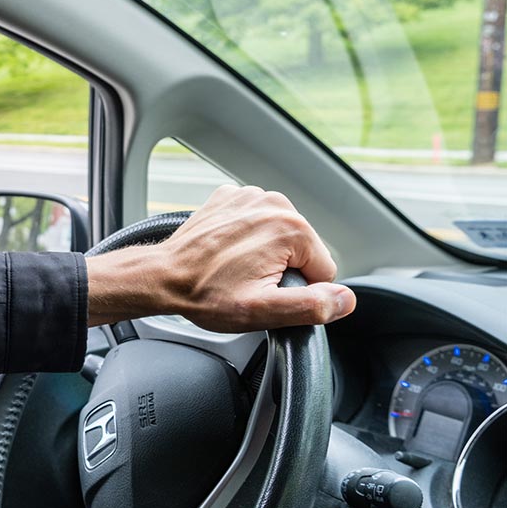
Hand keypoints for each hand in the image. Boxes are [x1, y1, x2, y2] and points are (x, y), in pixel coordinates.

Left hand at [85, 185, 355, 331]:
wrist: (162, 277)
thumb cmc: (205, 294)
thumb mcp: (263, 311)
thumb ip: (312, 305)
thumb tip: (345, 299)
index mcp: (290, 228)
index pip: (323, 271)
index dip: (298, 291)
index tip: (266, 292)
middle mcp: (274, 203)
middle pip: (302, 250)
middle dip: (281, 271)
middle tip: (247, 283)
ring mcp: (250, 196)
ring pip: (280, 236)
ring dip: (264, 254)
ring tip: (234, 268)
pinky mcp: (230, 198)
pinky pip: (256, 223)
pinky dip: (245, 238)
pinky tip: (226, 253)